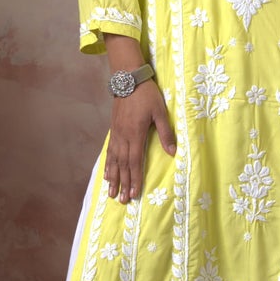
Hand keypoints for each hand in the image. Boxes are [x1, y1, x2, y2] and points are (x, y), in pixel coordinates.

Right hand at [105, 82, 176, 202]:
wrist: (128, 79)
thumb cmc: (147, 95)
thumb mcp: (160, 112)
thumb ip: (166, 133)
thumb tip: (172, 152)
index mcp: (136, 133)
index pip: (135, 161)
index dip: (135, 179)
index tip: (134, 193)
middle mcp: (123, 136)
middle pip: (123, 165)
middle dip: (123, 184)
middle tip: (122, 201)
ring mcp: (116, 133)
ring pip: (114, 160)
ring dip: (113, 178)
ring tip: (111, 192)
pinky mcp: (113, 129)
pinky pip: (109, 151)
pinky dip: (108, 164)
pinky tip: (107, 173)